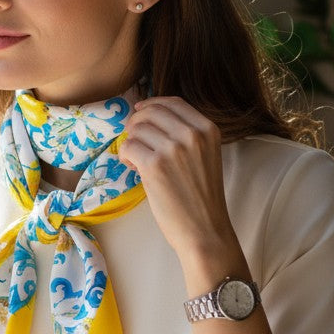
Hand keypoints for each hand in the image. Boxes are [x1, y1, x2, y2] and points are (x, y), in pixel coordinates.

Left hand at [118, 97, 242, 281]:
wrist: (205, 231)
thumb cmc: (201, 198)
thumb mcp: (204, 156)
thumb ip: (185, 136)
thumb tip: (147, 116)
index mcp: (208, 129)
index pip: (173, 102)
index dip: (152, 104)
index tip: (140, 111)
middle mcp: (192, 134)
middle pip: (151, 112)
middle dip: (136, 123)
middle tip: (133, 140)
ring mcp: (173, 148)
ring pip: (136, 129)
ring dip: (130, 142)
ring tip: (136, 161)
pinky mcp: (154, 165)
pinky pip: (128, 147)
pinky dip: (125, 156)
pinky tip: (133, 169)